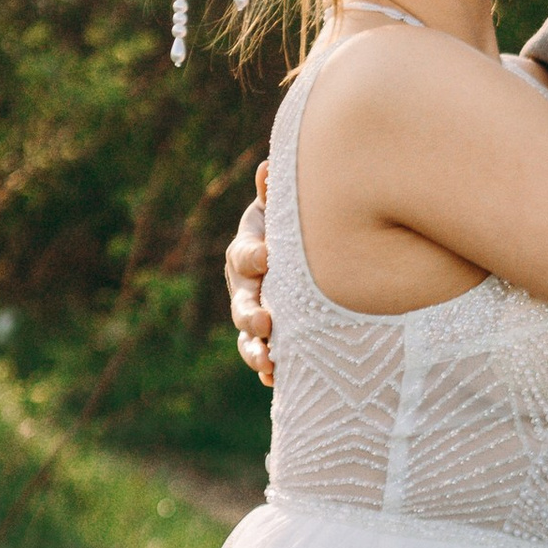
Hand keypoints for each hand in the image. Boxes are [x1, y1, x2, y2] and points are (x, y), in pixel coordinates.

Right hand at [228, 165, 274, 387]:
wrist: (306, 252)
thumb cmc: (294, 224)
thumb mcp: (285, 206)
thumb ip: (275, 193)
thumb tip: (269, 168)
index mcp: (248, 251)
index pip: (243, 255)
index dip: (252, 257)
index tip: (266, 257)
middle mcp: (247, 287)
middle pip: (242, 302)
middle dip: (250, 313)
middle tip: (265, 321)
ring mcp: (256, 314)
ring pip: (248, 336)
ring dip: (255, 349)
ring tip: (267, 361)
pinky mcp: (269, 338)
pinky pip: (264, 356)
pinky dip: (267, 368)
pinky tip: (276, 379)